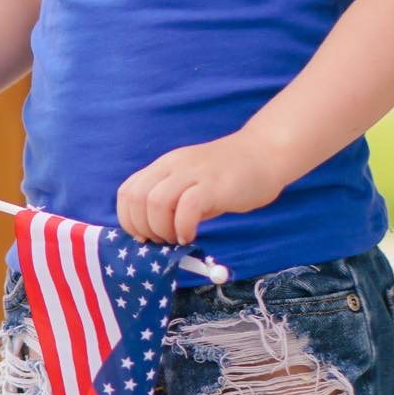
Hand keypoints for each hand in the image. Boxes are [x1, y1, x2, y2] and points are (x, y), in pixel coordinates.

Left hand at [115, 129, 284, 245]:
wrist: (266, 153)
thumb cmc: (229, 177)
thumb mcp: (192, 185)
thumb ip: (173, 204)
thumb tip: (155, 236)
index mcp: (164, 166)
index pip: (127, 192)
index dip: (129, 220)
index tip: (146, 237)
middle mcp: (174, 166)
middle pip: (136, 198)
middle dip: (143, 228)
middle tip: (162, 241)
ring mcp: (194, 173)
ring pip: (156, 202)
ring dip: (162, 229)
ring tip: (177, 238)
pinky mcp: (215, 184)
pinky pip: (187, 207)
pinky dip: (183, 227)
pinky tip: (191, 235)